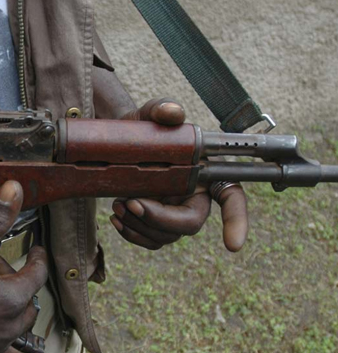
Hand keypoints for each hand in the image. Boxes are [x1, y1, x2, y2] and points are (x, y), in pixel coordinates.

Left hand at [111, 98, 248, 251]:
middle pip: (189, 224)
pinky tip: (116, 218)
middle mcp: (195, 198)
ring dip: (139, 225)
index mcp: (205, 173)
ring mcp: (175, 214)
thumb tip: (173, 112)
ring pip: (166, 236)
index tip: (232, 245)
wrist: (117, 144)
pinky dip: (131, 234)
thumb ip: (161, 108)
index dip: (237, 220)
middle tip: (131, 202)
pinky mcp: (155, 225)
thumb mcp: (148, 114)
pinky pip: (149, 241)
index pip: (231, 197)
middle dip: (159, 219)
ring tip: (118, 203)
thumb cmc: (142, 128)